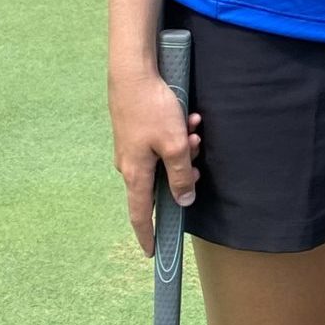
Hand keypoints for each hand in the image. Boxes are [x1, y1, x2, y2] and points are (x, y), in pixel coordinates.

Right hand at [109, 67, 200, 254]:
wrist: (132, 72)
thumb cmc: (152, 109)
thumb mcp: (174, 145)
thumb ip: (181, 176)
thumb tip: (183, 202)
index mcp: (136, 173)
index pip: (141, 214)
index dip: (147, 234)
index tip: (153, 252)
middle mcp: (129, 164)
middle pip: (161, 182)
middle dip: (184, 170)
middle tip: (195, 149)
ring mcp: (130, 147)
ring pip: (164, 158)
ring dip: (183, 147)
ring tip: (193, 126)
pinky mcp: (135, 130)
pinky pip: (160, 142)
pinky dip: (175, 134)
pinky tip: (187, 116)